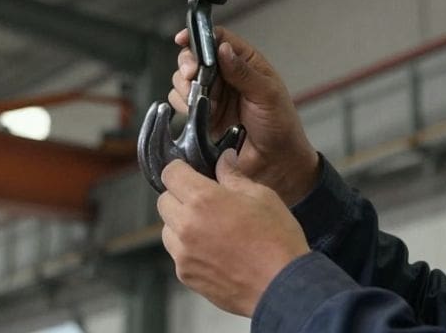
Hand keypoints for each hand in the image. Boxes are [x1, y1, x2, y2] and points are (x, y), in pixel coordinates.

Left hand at [158, 151, 309, 316]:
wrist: (281, 287)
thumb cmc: (277, 240)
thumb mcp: (262, 196)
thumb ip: (234, 176)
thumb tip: (224, 160)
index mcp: (202, 200)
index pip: (170, 173)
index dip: (180, 169)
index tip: (191, 172)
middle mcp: (186, 226)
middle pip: (164, 201)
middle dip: (180, 196)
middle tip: (206, 201)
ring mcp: (183, 254)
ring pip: (167, 229)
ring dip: (181, 224)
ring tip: (211, 228)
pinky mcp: (186, 275)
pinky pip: (177, 254)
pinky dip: (188, 249)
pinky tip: (215, 251)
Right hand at [171, 27, 319, 204]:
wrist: (276, 164)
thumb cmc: (280, 126)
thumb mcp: (267, 95)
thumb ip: (243, 72)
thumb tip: (223, 49)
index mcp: (245, 62)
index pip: (218, 38)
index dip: (198, 35)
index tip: (182, 39)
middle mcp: (224, 75)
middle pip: (193, 57)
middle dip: (187, 64)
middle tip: (192, 75)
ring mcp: (211, 95)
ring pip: (182, 80)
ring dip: (187, 89)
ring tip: (208, 104)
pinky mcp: (201, 115)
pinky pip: (180, 102)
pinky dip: (184, 106)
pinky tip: (202, 115)